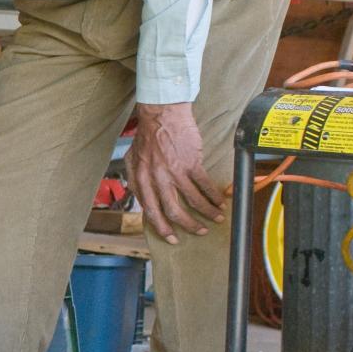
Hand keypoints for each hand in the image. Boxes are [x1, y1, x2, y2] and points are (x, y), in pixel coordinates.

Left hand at [124, 102, 225, 244]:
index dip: (162, 227)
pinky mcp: (190, 162)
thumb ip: (136, 180)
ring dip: (206, 212)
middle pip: (172, 211)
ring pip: (192, 200)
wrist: (161, 114)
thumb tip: (140, 198)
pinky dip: (213, 195)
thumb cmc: (147, 135)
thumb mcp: (132, 159)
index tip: (172, 237)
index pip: (151, 211)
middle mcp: (156, 178)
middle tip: (198, 232)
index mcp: (141, 179)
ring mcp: (174, 171)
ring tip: (216, 218)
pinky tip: (220, 200)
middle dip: (187, 225)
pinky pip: (204, 184)